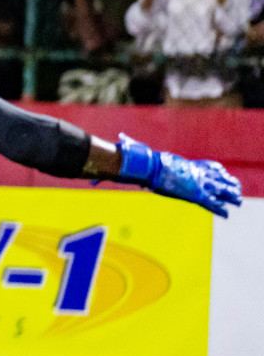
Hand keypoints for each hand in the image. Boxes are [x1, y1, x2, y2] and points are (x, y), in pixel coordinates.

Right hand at [117, 134, 243, 217]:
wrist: (146, 166)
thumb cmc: (142, 161)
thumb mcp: (141, 153)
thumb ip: (133, 148)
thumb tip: (118, 142)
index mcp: (185, 164)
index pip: (205, 165)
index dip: (215, 169)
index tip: (221, 171)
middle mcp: (194, 172)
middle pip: (216, 177)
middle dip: (226, 182)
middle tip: (235, 186)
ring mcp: (195, 182)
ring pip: (219, 189)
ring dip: (229, 194)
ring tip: (237, 199)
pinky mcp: (194, 194)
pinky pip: (210, 203)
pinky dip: (219, 208)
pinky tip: (226, 214)